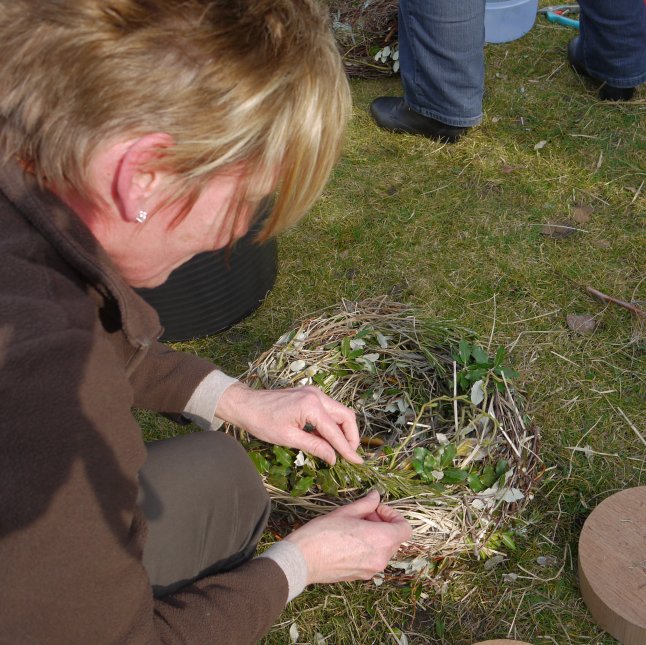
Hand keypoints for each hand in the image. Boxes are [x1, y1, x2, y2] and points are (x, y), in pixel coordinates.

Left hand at [215, 383, 361, 464]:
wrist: (245, 404)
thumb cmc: (262, 422)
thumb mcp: (289, 438)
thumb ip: (314, 446)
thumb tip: (334, 458)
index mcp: (312, 406)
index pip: (335, 431)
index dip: (347, 449)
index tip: (357, 462)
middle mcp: (317, 395)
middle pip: (346, 415)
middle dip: (351, 436)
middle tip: (350, 454)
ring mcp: (314, 392)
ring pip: (339, 411)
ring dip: (342, 429)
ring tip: (340, 449)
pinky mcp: (309, 394)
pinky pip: (328, 409)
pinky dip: (332, 423)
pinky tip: (326, 437)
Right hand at [284, 490, 411, 583]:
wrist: (303, 560)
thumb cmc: (322, 533)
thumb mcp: (346, 512)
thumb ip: (366, 504)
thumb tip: (376, 496)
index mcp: (381, 539)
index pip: (404, 529)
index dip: (393, 515)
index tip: (376, 509)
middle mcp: (380, 558)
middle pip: (394, 539)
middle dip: (383, 524)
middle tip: (364, 515)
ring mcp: (371, 570)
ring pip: (384, 550)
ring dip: (375, 536)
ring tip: (354, 527)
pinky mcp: (361, 577)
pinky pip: (373, 560)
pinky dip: (368, 548)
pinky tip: (349, 540)